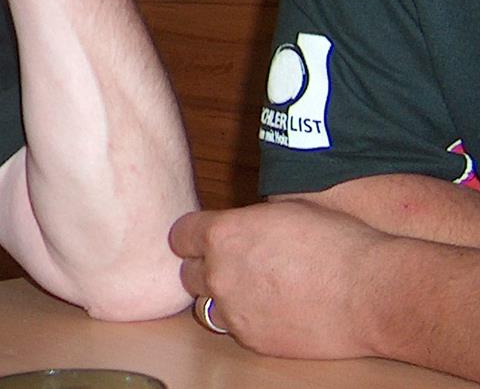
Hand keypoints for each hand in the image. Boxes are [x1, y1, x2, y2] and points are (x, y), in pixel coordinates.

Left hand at [170, 202, 386, 358]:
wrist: (371, 291)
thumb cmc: (337, 242)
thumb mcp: (284, 211)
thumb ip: (247, 221)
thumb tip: (240, 227)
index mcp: (221, 233)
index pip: (179, 236)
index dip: (193, 239)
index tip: (204, 242)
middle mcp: (219, 272)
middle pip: (189, 274)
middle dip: (207, 269)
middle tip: (234, 269)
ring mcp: (234, 310)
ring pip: (208, 306)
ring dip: (224, 299)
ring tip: (254, 293)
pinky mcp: (253, 340)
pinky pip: (236, 330)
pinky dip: (248, 322)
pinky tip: (274, 314)